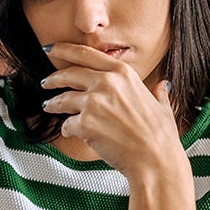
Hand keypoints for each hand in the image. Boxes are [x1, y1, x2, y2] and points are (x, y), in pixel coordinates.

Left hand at [40, 42, 182, 177]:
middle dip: (53, 78)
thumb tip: (163, 85)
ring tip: (48, 106)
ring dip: (53, 103)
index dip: (64, 49)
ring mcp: (94, 102)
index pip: (86, 53)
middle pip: (69, 73)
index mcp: (123, 73)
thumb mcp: (162, 106)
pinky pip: (67, 124)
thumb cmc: (161, 136)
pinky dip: (67, 129)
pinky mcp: (85, 123)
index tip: (52, 49)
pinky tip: (70, 132)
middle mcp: (107, 82)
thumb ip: (158, 92)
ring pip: (63, 99)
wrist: (155, 160)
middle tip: (45, 82)